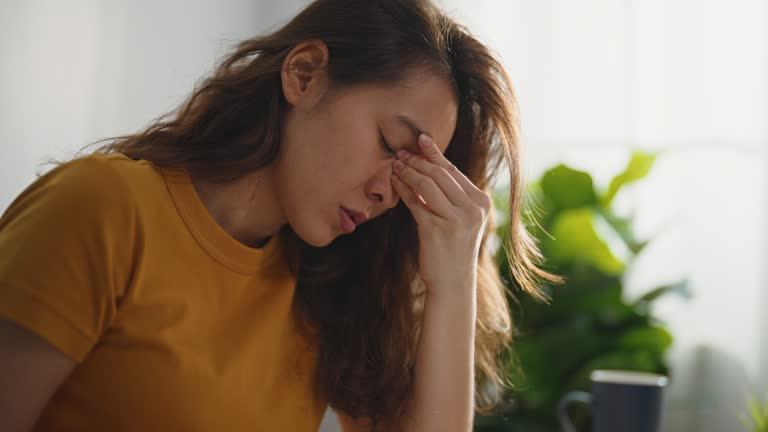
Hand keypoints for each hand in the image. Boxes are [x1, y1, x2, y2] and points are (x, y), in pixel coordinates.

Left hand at [391, 133, 492, 295]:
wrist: (453, 283)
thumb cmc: (454, 249)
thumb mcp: (461, 219)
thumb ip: (452, 196)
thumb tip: (428, 167)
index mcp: (481, 203)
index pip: (454, 171)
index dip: (434, 154)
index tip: (420, 139)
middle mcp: (473, 209)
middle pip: (440, 174)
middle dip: (418, 160)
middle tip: (401, 153)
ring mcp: (456, 220)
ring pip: (427, 184)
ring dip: (408, 172)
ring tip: (396, 165)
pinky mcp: (436, 229)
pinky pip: (416, 202)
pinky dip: (403, 189)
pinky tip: (395, 182)